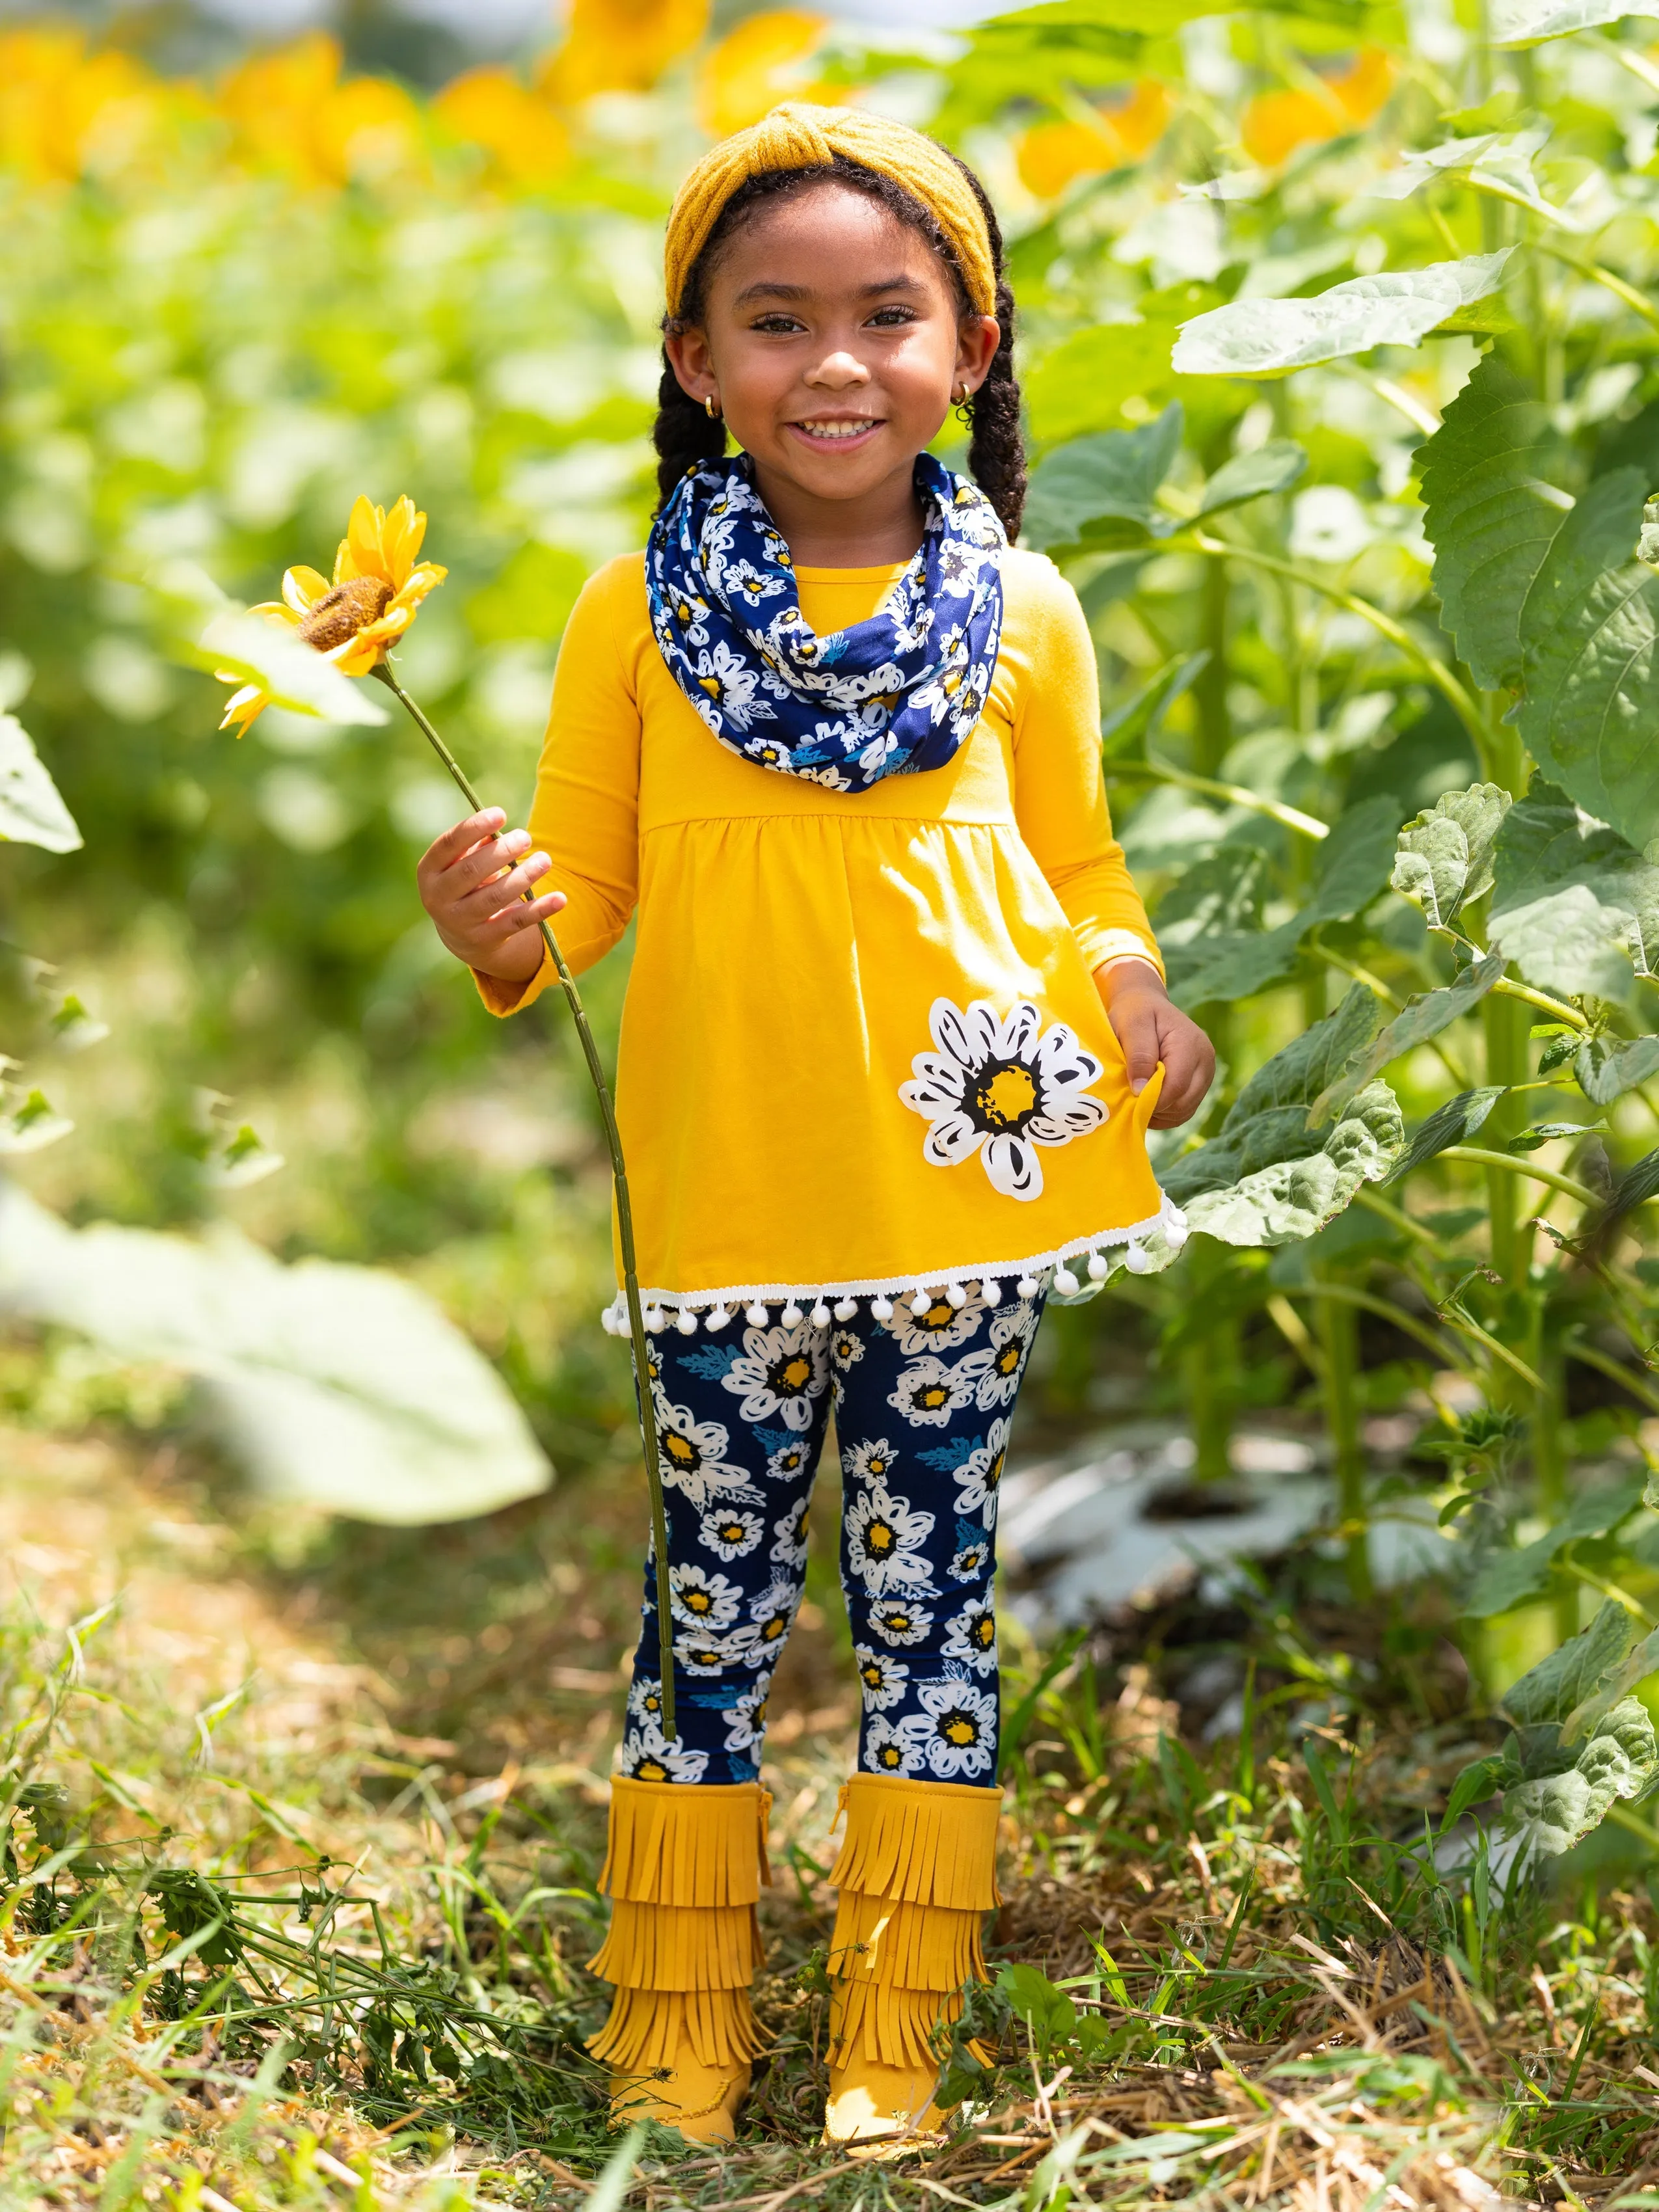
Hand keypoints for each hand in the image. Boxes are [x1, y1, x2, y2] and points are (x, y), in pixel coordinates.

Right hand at [417, 808, 565, 983]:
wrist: (460, 934)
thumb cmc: (465, 883)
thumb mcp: (462, 863)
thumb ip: (476, 845)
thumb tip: (497, 828)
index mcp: (428, 871)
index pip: (448, 844)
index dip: (473, 828)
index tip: (501, 814)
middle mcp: (437, 898)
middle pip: (471, 871)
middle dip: (501, 852)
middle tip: (526, 837)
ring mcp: (459, 922)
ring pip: (495, 897)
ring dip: (523, 877)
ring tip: (545, 860)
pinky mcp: (484, 939)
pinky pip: (515, 922)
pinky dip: (539, 910)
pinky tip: (560, 898)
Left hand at [1096, 961, 1215, 1129]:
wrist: (1145, 1004)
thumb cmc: (1135, 1011)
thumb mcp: (1131, 1025)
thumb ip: (1138, 1055)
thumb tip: (1140, 1090)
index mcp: (1190, 1044)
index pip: (1176, 1086)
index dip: (1152, 1100)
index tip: (1129, 1098)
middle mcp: (1205, 1060)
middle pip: (1183, 1102)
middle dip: (1155, 1108)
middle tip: (1130, 1100)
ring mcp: (1206, 1073)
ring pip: (1185, 1110)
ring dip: (1160, 1112)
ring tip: (1138, 1099)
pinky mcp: (1200, 1083)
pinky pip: (1185, 1110)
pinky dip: (1165, 1113)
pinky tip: (1148, 1103)